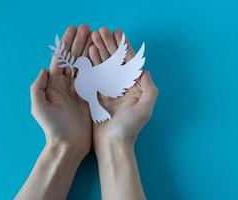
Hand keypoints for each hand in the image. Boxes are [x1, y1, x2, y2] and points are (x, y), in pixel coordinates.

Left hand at [30, 25, 92, 157]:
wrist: (68, 145)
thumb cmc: (53, 128)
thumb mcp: (39, 108)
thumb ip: (38, 88)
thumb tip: (43, 69)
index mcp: (54, 85)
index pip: (61, 60)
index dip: (67, 44)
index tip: (74, 31)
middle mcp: (66, 85)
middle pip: (73, 59)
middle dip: (79, 43)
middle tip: (87, 28)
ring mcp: (79, 90)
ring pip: (84, 66)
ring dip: (89, 50)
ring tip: (96, 37)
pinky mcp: (90, 97)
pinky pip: (94, 78)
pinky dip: (97, 66)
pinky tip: (102, 56)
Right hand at [88, 28, 157, 149]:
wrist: (112, 144)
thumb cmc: (129, 128)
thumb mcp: (145, 109)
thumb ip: (150, 89)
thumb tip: (145, 71)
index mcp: (134, 87)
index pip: (130, 62)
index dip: (124, 47)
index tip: (118, 33)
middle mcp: (122, 85)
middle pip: (116, 60)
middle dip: (109, 44)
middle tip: (101, 30)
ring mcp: (109, 89)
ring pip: (104, 65)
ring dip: (99, 50)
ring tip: (92, 36)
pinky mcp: (97, 94)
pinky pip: (94, 75)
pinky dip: (91, 63)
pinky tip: (87, 53)